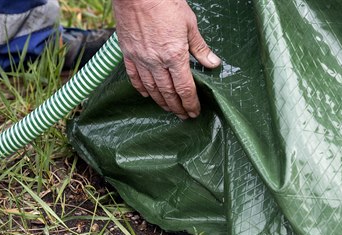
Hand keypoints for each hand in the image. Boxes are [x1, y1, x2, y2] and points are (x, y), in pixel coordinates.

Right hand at [112, 0, 220, 118]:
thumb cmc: (165, 3)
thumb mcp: (189, 24)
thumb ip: (200, 47)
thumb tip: (213, 63)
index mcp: (174, 55)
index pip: (184, 88)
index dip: (190, 103)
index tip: (194, 112)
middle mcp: (156, 62)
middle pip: (168, 92)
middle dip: (177, 107)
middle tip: (183, 116)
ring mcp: (140, 59)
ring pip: (151, 88)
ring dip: (161, 101)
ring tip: (168, 109)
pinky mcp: (128, 53)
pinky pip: (134, 77)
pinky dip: (141, 88)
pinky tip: (146, 95)